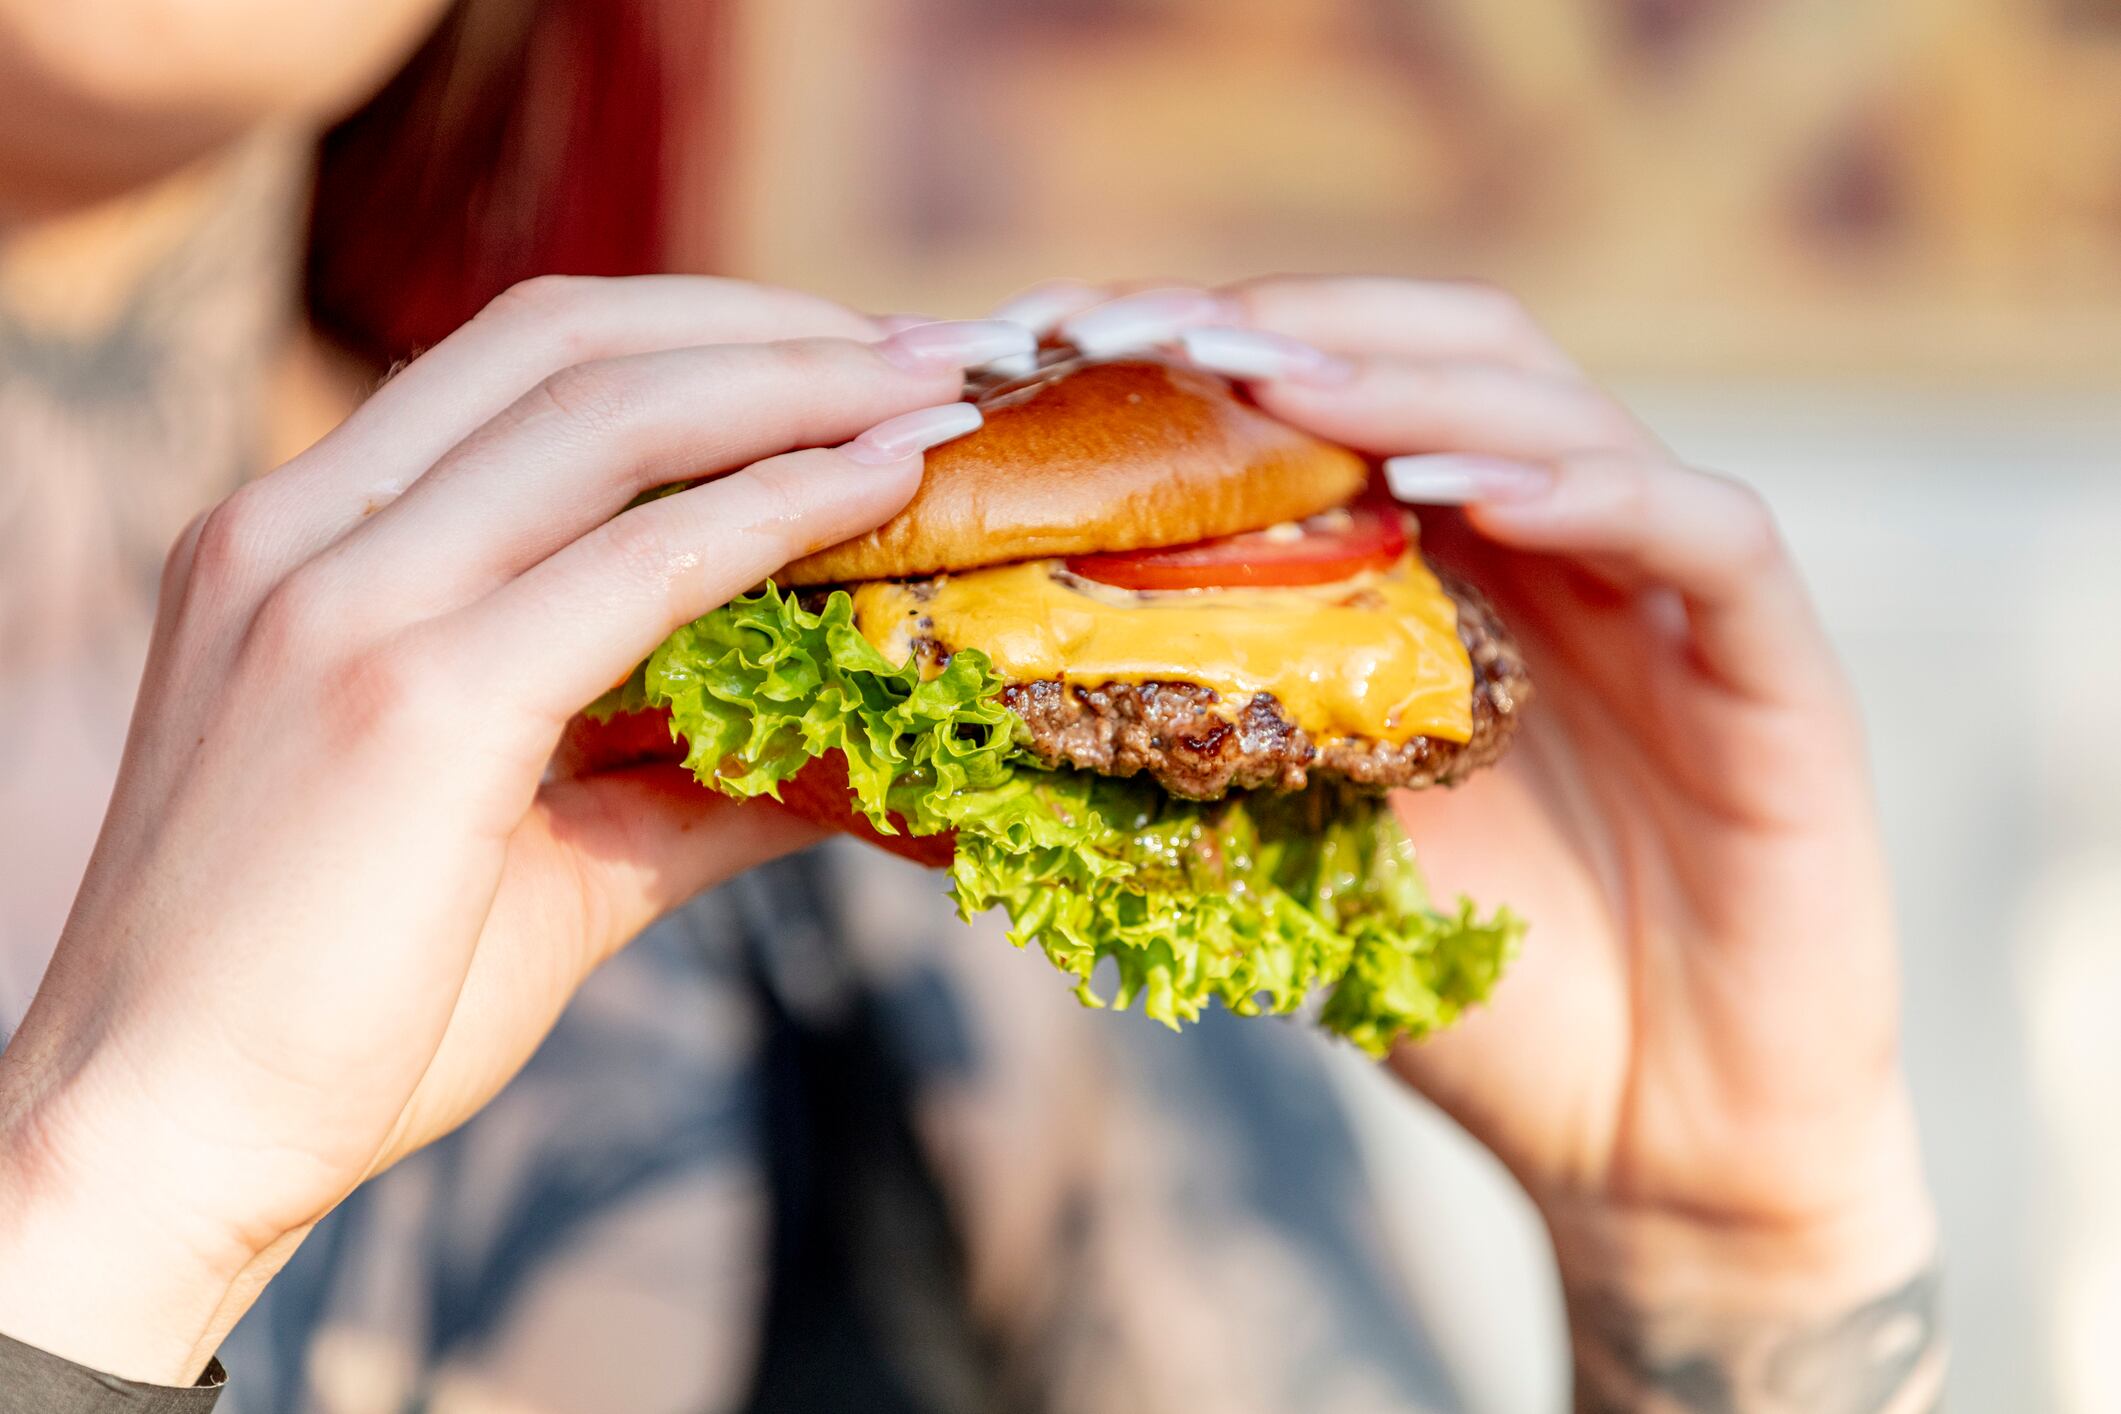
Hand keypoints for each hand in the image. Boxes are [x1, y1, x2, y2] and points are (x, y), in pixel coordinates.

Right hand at [0, 276, 1028, 1384]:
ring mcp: (341, 600)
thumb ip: (674, 773)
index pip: (521, 362)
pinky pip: (635, 563)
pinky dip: (774, 510)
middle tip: (929, 352)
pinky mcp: (408, 699)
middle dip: (772, 329)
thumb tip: (842, 748)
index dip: (703, 333)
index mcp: (301, 541)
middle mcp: (302, 532)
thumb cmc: (337, 1003)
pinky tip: (878, 492)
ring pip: (610, 414)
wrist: (163, 1139)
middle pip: (570, 340)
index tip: (850, 356)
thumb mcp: (522, 850)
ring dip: (799, 388)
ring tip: (936, 395)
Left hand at [1025, 276, 1939, 1406]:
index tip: (1050, 343)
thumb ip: (1194, 752)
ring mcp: (1671, 593)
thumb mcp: (1295, 855)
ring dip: (1412, 380)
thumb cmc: (1474, 991)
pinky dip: (1591, 493)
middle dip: (1291, 327)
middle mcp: (1559, 545)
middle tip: (1146, 331)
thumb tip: (978, 692)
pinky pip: (1703, 537)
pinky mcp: (1778, 667)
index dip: (1200, 350)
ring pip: (1561, 412)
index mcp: (1450, 567)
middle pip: (1441, 352)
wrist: (1651, 1143)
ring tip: (1279, 382)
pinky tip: (1469, 486)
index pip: (1335, 393)